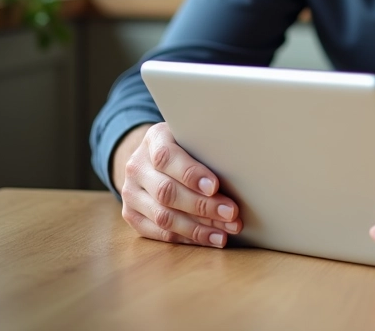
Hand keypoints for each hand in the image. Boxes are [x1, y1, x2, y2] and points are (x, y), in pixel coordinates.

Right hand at [116, 122, 241, 247]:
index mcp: (153, 140)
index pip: (167, 157)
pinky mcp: (132, 215)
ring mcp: (130, 193)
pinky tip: (211, 239)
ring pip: (163, 216)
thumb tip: (243, 166)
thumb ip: (207, 147)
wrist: (152, 156)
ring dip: (198, 228)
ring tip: (225, 232)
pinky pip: (160, 233)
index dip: (191, 174)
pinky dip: (188, 238)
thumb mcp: (193, 136)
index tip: (215, 186)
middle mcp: (137, 166)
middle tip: (231, 213)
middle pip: (167, 192)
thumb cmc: (186, 145)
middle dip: (203, 206)